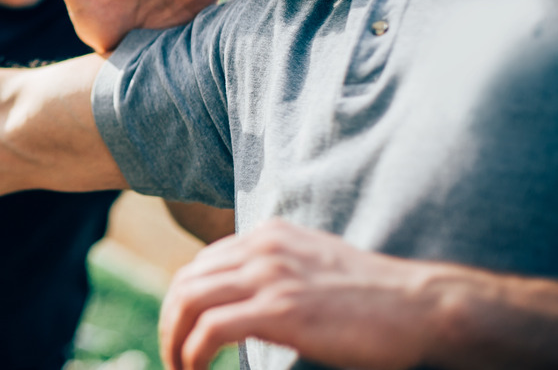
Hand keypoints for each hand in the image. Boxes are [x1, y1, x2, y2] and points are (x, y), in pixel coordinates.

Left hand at [159, 219, 437, 369]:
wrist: (423, 307)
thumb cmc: (375, 298)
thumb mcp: (315, 267)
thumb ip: (279, 271)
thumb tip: (248, 298)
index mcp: (269, 236)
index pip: (202, 264)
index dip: (183, 302)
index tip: (183, 332)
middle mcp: (263, 248)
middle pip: (187, 281)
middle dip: (170, 322)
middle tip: (173, 355)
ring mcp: (270, 276)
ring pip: (189, 301)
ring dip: (174, 340)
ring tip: (179, 366)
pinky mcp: (280, 310)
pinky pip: (211, 329)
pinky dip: (193, 351)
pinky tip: (196, 369)